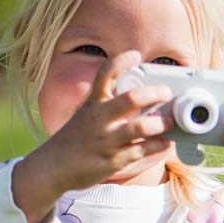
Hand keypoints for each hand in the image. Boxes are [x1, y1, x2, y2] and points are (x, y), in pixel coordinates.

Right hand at [12, 51, 172, 222]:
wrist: (52, 167)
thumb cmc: (74, 139)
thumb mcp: (85, 114)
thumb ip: (105, 104)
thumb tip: (137, 97)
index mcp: (92, 104)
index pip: (105, 75)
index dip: (121, 62)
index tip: (136, 55)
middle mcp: (99, 119)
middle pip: (130, 99)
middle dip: (154, 93)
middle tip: (167, 92)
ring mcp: (106, 141)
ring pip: (141, 127)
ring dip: (161, 123)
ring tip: (171, 121)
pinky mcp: (113, 161)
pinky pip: (142, 151)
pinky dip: (159, 145)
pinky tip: (167, 143)